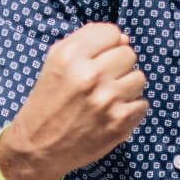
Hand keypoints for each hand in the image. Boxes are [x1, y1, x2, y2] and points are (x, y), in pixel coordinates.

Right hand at [0, 23, 147, 179]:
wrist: (37, 147)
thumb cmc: (48, 100)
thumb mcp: (56, 62)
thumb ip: (87, 42)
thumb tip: (126, 39)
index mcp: (70, 56)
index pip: (113, 32)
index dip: (107, 45)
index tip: (98, 59)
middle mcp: (89, 75)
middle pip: (128, 54)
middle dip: (117, 66)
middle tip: (101, 82)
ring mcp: (106, 100)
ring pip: (139, 78)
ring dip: (126, 88)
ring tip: (107, 98)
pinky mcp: (119, 123)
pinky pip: (142, 104)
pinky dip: (130, 110)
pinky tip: (111, 115)